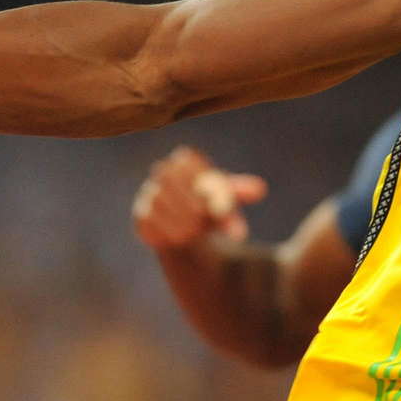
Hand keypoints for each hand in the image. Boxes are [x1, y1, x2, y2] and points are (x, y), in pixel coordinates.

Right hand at [133, 146, 268, 250]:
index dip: (201, 180)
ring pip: (159, 202)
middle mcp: (161, 173)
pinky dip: (166, 231)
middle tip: (211, 219)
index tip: (222, 202)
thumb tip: (260, 189)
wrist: (192, 234)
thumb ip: (241, 192)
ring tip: (198, 231)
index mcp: (184, 162)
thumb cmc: (213, 208)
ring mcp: (148, 195)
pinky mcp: (140, 218)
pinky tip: (182, 239)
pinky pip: (150, 221)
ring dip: (180, 217)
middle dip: (192, 200)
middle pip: (169, 180)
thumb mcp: (229, 200)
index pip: (186, 161)